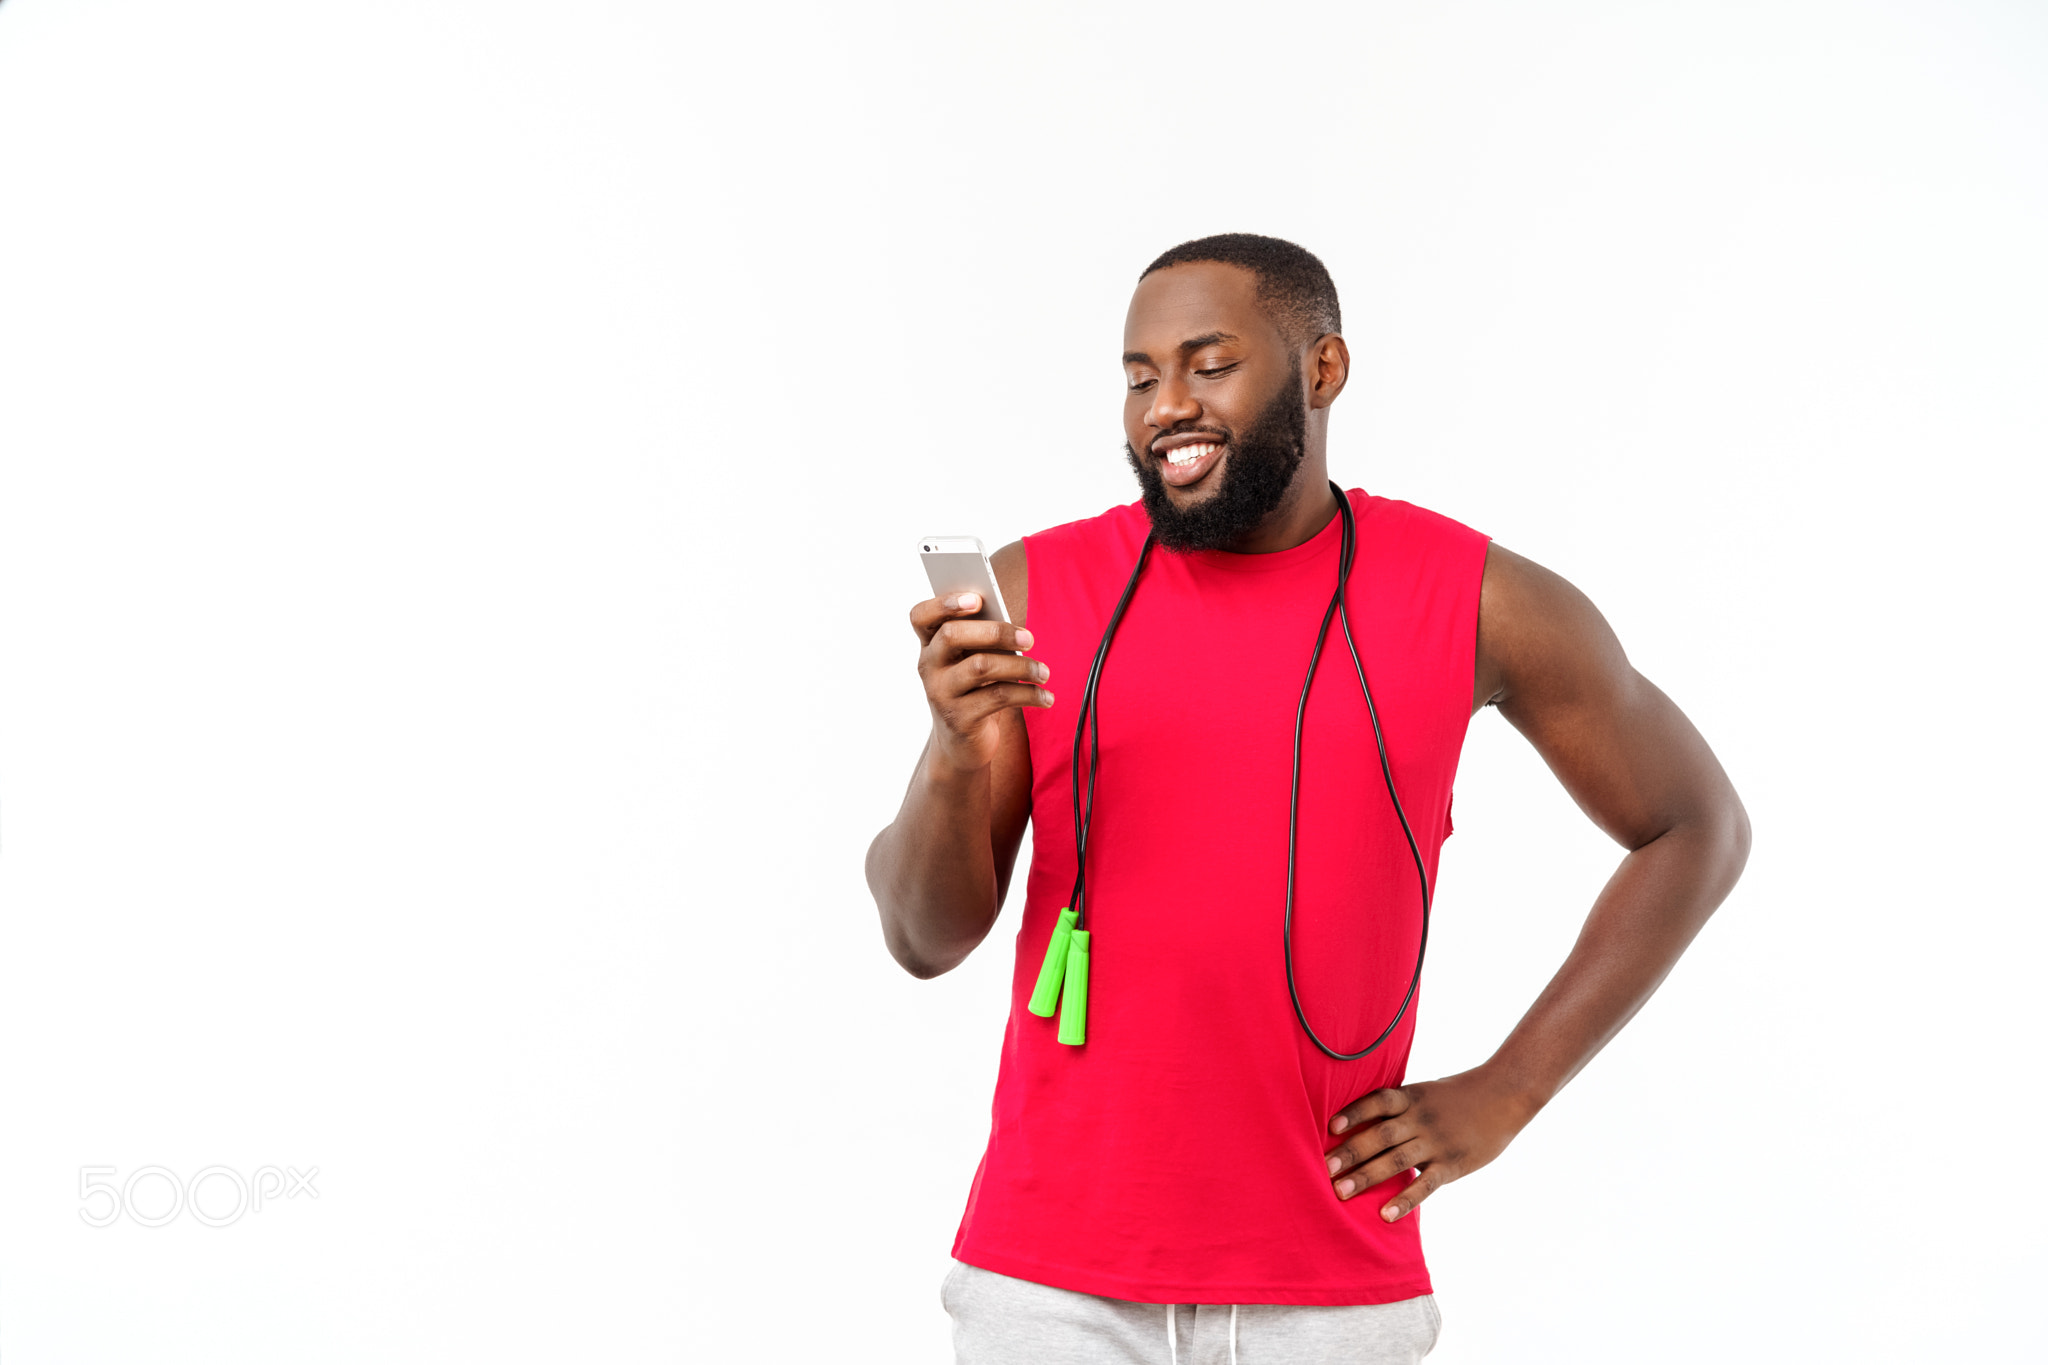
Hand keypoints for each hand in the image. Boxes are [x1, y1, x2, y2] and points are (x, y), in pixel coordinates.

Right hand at [911, 592, 1051, 771]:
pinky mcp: (959, 719)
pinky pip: (998, 697)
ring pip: (981, 666)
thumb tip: (1012, 626)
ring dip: (1020, 666)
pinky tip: (1045, 697)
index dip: (944, 603)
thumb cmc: (973, 690)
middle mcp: (928, 667)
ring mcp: (940, 693)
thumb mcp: (971, 662)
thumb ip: (982, 640)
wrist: (962, 743)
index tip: (977, 599)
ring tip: (1044, 672)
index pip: (921, 616)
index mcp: (929, 645)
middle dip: (996, 631)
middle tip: (1029, 639)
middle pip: (953, 635)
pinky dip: (1028, 695)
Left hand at [1325, 1067, 1537, 1221]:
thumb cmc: (1459, 1096)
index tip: (1329, 1126)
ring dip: (1367, 1176)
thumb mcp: (1426, 1092)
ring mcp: (1436, 1142)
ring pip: (1397, 1160)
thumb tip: (1361, 1120)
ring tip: (1340, 1192)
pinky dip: (1404, 1200)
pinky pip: (1426, 1185)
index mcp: (1412, 1097)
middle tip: (1323, 1169)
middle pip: (1380, 1134)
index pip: (1378, 1101)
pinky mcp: (1453, 1164)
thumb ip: (1399, 1107)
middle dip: (1350, 1152)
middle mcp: (1420, 1119)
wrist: (1505, 1095)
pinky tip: (1385, 1214)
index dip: (1354, 1112)